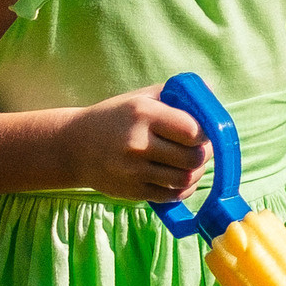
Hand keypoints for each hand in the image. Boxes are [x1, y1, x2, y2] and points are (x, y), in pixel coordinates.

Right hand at [67, 84, 211, 200]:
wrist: (74, 147)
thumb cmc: (114, 118)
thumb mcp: (139, 98)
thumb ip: (174, 94)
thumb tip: (211, 89)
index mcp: (143, 114)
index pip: (192, 130)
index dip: (205, 133)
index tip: (203, 132)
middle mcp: (138, 143)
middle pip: (192, 157)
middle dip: (205, 154)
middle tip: (202, 149)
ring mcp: (134, 171)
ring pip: (185, 179)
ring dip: (196, 172)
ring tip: (192, 163)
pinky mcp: (132, 191)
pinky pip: (171, 196)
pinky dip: (183, 189)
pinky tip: (180, 178)